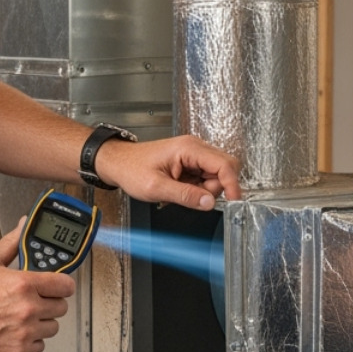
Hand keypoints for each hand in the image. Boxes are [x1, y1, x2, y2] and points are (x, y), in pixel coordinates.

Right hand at [0, 221, 75, 351]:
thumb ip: (12, 244)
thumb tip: (23, 227)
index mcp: (24, 284)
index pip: (65, 285)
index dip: (63, 285)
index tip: (59, 286)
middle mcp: (28, 308)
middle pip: (61, 307)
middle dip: (50, 303)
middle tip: (35, 301)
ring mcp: (25, 331)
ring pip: (52, 327)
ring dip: (41, 323)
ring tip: (23, 317)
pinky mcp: (20, 349)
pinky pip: (40, 345)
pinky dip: (31, 341)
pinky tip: (17, 332)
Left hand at [94, 135, 242, 209]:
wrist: (118, 163)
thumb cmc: (132, 169)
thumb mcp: (156, 187)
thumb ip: (185, 195)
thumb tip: (209, 203)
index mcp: (188, 148)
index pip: (223, 164)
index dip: (232, 184)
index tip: (234, 200)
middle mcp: (195, 148)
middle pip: (224, 168)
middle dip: (217, 187)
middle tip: (196, 197)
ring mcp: (194, 155)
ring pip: (216, 174)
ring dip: (206, 189)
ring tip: (181, 191)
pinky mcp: (191, 163)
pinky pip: (206, 177)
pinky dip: (199, 188)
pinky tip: (182, 189)